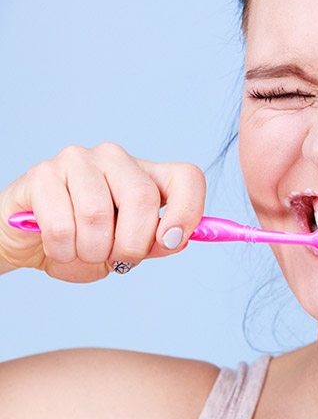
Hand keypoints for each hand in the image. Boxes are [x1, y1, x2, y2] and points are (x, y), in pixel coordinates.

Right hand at [0, 142, 205, 281]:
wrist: (29, 244)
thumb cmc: (82, 242)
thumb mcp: (125, 250)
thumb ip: (154, 245)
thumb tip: (179, 240)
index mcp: (145, 174)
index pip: (187, 176)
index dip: (188, 210)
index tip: (172, 241)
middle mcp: (115, 159)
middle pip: (143, 197)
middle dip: (132, 244)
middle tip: (118, 259)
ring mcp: (78, 160)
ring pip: (98, 215)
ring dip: (92, 251)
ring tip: (82, 252)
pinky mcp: (42, 174)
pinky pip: (61, 225)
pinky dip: (63, 251)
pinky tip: (58, 248)